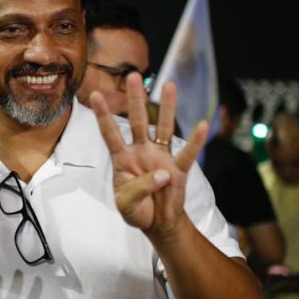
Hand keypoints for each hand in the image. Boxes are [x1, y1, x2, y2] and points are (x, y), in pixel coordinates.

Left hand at [89, 74, 207, 237]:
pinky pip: (188, 153)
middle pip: (138, 121)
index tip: (95, 95)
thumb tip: (162, 174)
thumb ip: (140, 189)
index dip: (103, 116)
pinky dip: (195, 141)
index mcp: (122, 158)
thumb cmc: (137, 210)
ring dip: (167, 107)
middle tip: (133, 75)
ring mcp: (161, 158)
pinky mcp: (178, 169)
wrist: (156, 223)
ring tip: (170, 85)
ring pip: (164, 128)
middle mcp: (141, 151)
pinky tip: (203, 125)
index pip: (110, 134)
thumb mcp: (127, 204)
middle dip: (135, 99)